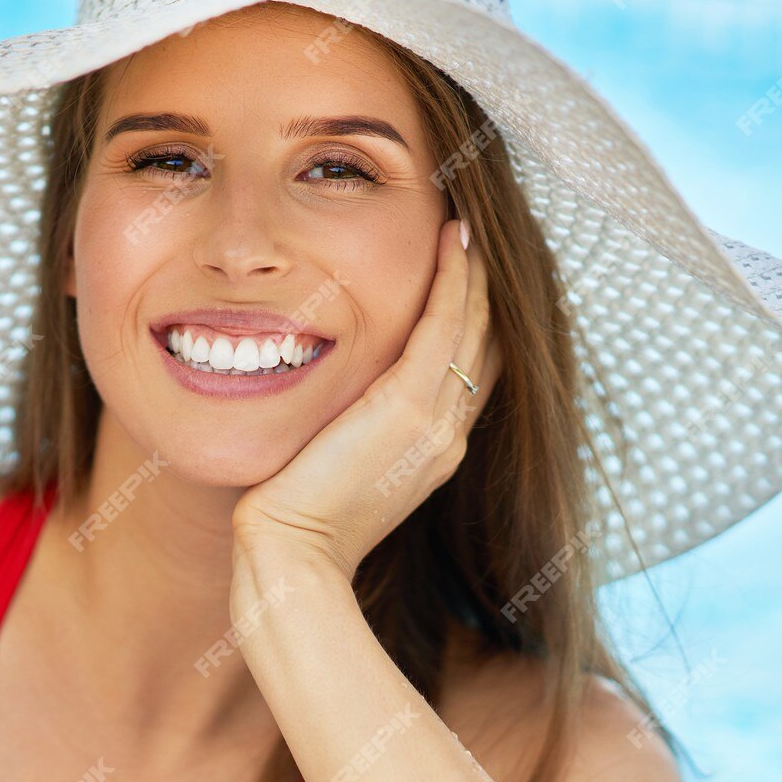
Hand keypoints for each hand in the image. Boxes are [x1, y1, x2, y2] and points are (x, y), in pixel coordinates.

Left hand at [232, 216, 501, 580]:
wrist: (294, 556)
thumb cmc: (297, 524)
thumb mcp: (338, 473)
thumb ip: (353, 436)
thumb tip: (336, 409)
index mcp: (433, 453)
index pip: (472, 375)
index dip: (479, 325)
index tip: (473, 279)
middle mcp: (447, 436)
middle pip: (486, 346)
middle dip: (487, 290)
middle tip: (481, 236)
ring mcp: (435, 421)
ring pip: (475, 327)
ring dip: (477, 271)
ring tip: (471, 225)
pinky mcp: (408, 407)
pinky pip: (445, 323)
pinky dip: (456, 277)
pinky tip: (454, 238)